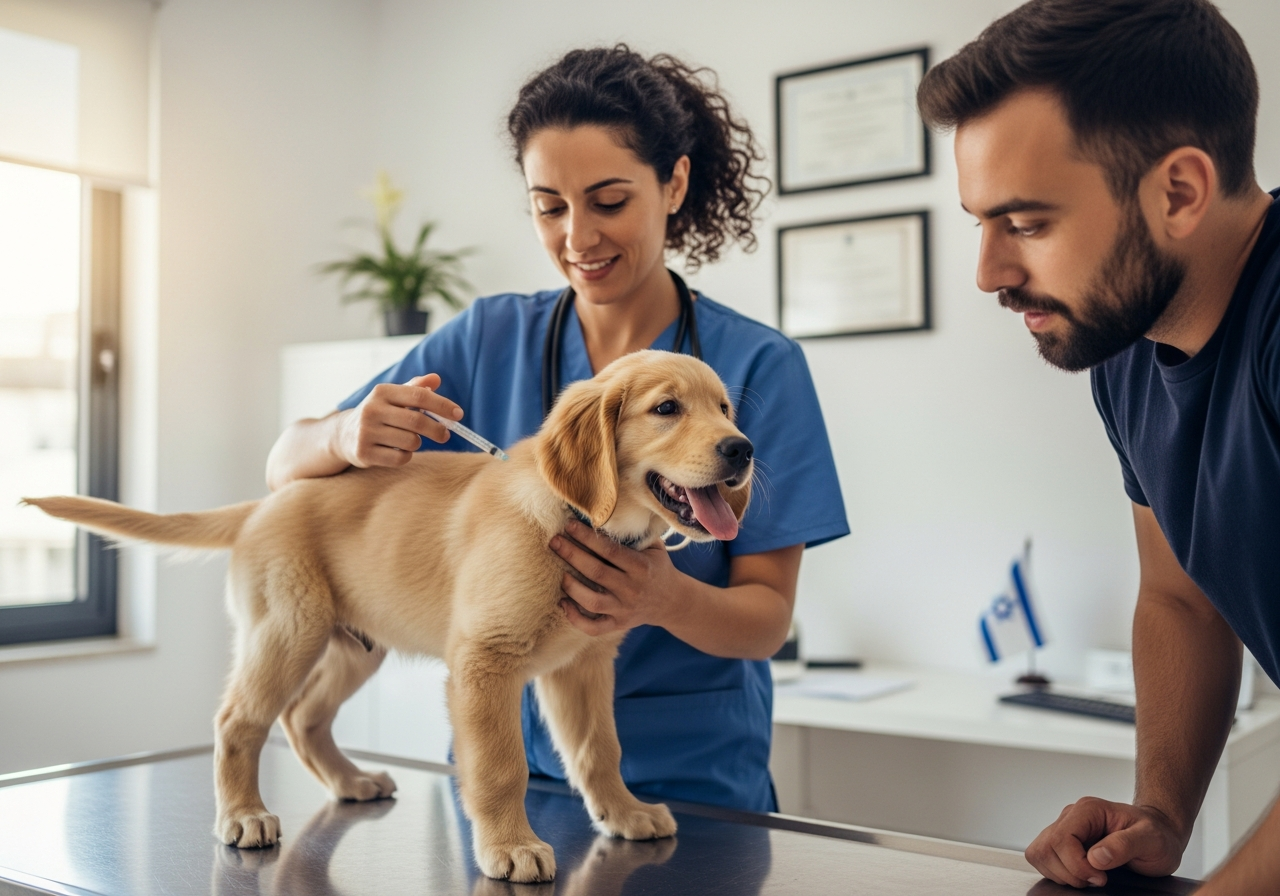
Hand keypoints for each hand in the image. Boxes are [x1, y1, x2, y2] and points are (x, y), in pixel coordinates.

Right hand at [334, 373, 463, 468]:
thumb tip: (436, 379)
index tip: (458, 415)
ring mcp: (366, 432)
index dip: (442, 405)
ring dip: (417, 443)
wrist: (344, 434)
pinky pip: (400, 459)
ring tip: (410, 440)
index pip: (419, 396)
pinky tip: (398, 451)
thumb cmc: (379, 413)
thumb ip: (415, 388)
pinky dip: (406, 456)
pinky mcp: (364, 453)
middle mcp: (372, 410)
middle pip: (417, 421)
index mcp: (382, 392)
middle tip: (446, 435)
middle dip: (438, 430)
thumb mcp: (393, 397)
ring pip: (411, 442)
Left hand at [549, 519, 689, 635]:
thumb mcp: (655, 548)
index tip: (570, 525)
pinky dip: (575, 618)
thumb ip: (634, 535)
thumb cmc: (658, 567)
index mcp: (642, 567)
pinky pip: (593, 627)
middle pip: (596, 572)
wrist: (672, 601)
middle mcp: (632, 589)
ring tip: (560, 573)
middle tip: (554, 541)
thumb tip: (604, 516)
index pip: (610, 550)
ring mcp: (624, 609)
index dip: (587, 537)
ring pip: (591, 602)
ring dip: (571, 587)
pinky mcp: (618, 624)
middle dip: (571, 555)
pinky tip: (563, 603)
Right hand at [1025, 797, 1186, 887]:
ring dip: (1061, 874)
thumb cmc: (1157, 834)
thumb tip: (1095, 857)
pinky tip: (1081, 874)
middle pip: (1045, 848)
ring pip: (1039, 853)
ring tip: (1089, 877)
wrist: (1159, 833)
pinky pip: (1043, 858)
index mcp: (1088, 810)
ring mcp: (1064, 829)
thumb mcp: (1151, 839)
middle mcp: (1071, 816)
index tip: (1101, 877)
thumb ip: (1124, 845)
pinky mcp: (1062, 843)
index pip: (1061, 838)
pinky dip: (1058, 873)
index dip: (1076, 864)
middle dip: (1068, 872)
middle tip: (1096, 879)